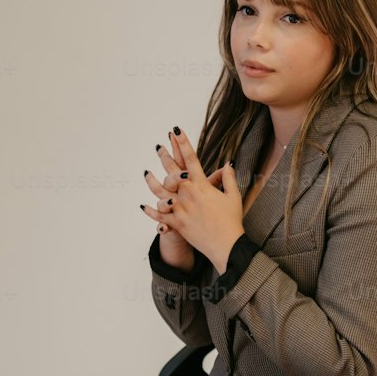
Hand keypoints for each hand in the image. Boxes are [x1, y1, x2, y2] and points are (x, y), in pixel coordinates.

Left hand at [140, 128, 243, 274]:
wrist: (227, 244)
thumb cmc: (232, 221)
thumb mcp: (233, 196)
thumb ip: (228, 178)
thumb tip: (228, 164)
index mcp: (202, 185)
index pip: (191, 159)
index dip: (183, 143)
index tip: (176, 130)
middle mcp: (188, 194)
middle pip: (172, 171)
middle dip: (165, 156)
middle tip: (159, 146)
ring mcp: (181, 209)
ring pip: (160, 192)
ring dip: (152, 181)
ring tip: (146, 172)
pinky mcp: (177, 223)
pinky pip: (159, 216)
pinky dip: (150, 211)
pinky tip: (143, 206)